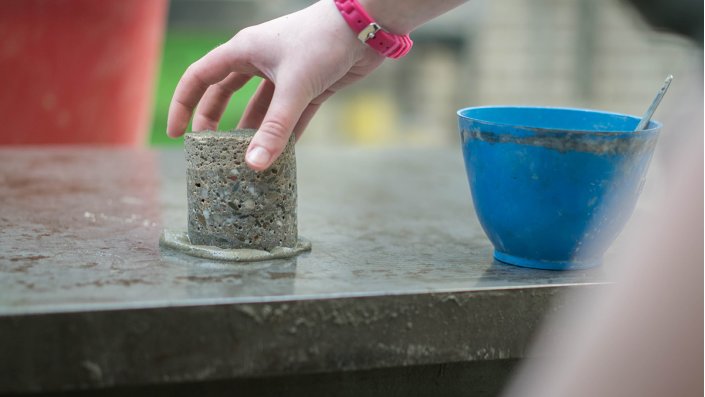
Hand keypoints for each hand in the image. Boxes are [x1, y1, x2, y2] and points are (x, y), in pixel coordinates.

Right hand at [166, 0, 383, 169]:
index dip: (184, 104)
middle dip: (216, 121)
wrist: (366, 28)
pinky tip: (280, 158)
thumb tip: (255, 165)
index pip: (200, 77)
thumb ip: (275, 128)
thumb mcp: (294, 88)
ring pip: (260, 108)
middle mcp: (260, 61)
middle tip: (210, 150)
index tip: (177, 133)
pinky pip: (290, 116)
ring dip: (254, 133)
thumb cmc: (323, 43)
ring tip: (246, 162)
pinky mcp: (310, 87)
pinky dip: (285, 135)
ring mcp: (285, 74)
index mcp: (244, 51)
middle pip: (226, 93)